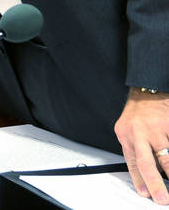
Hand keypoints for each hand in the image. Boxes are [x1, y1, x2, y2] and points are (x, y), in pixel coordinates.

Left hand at [114, 87, 168, 202]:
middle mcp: (140, 134)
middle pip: (147, 163)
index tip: (145, 194)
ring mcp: (157, 130)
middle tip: (162, 198)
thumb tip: (145, 174)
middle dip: (155, 183)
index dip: (139, 180)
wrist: (148, 93)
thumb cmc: (138, 114)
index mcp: (126, 136)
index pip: (132, 163)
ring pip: (167, 157)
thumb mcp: (128, 130)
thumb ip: (135, 149)